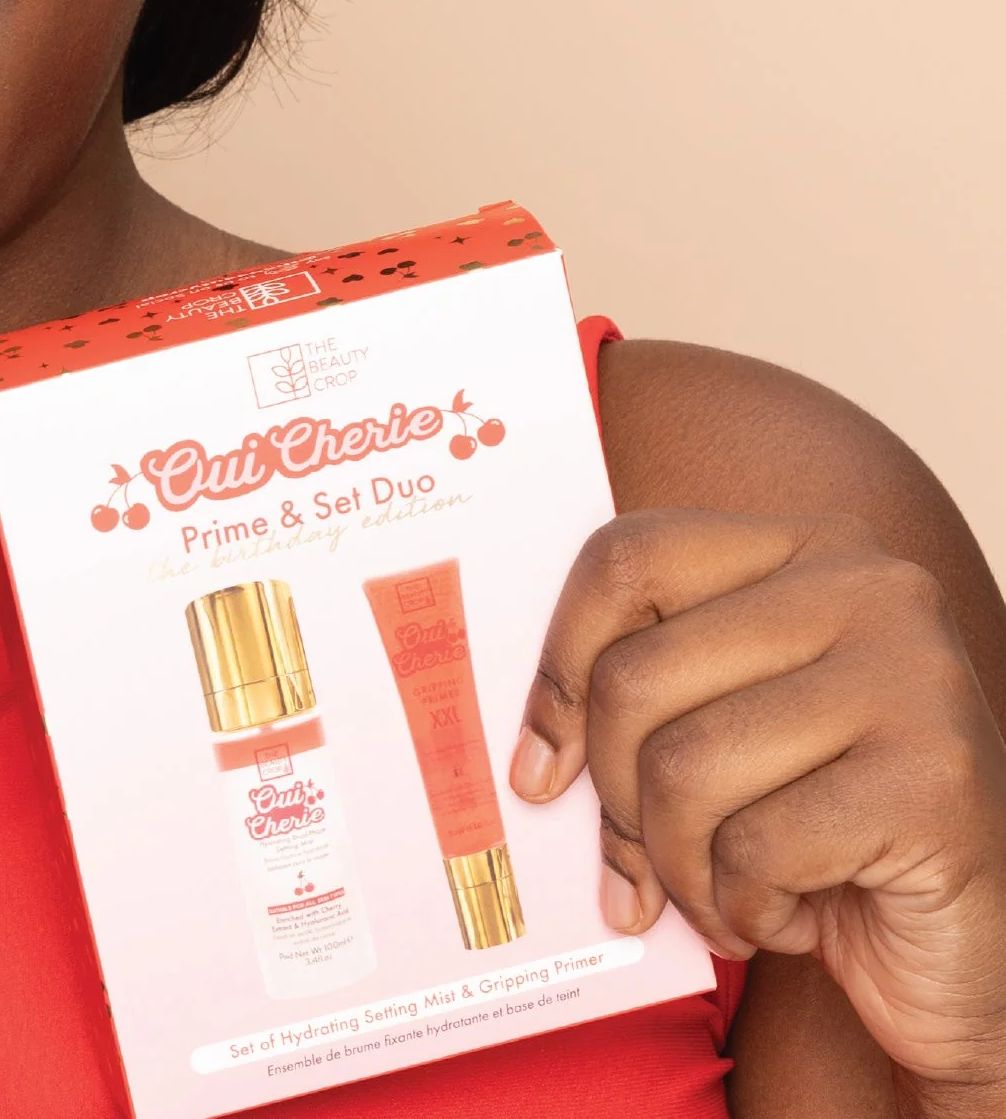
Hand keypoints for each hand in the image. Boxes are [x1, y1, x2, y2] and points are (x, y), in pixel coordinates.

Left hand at [512, 508, 1005, 1110]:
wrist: (971, 947)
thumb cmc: (827, 827)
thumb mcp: (729, 725)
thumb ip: (648, 694)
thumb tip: (530, 755)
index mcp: (806, 546)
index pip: (627, 558)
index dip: (558, 663)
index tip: (539, 762)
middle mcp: (869, 588)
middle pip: (636, 674)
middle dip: (616, 799)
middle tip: (637, 866)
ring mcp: (912, 678)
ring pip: (685, 768)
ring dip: (679, 866)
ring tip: (722, 892)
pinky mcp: (933, 783)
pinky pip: (758, 846)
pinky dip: (744, 905)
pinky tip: (787, 917)